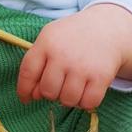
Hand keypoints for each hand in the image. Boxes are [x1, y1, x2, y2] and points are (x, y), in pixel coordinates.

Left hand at [17, 4, 131, 110]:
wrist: (107, 28)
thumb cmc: (72, 37)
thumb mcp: (50, 39)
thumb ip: (36, 65)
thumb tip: (34, 96)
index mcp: (47, 43)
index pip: (27, 72)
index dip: (24, 90)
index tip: (25, 99)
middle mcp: (63, 54)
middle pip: (47, 91)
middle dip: (51, 93)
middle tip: (60, 84)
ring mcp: (82, 66)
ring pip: (67, 100)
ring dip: (69, 98)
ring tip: (74, 86)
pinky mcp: (101, 76)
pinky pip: (87, 103)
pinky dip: (86, 102)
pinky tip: (86, 90)